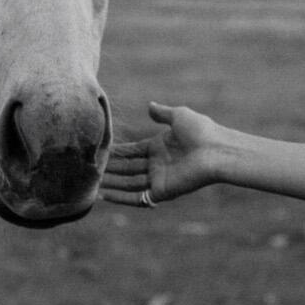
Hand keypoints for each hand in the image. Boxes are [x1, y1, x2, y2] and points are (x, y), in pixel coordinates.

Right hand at [99, 102, 225, 208]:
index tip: (99, 150)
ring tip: (90, 182)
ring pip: (128, 183)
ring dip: (110, 183)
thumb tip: (149, 106)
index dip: (117, 152)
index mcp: (160, 147)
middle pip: (127, 168)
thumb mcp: (179, 116)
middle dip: (109, 168)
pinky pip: (137, 197)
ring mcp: (159, 179)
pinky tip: (103, 195)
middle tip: (88, 168)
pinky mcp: (162, 192)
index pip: (132, 151)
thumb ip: (162, 113)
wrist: (216, 150)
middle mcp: (157, 164)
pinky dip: (120, 198)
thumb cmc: (201, 131)